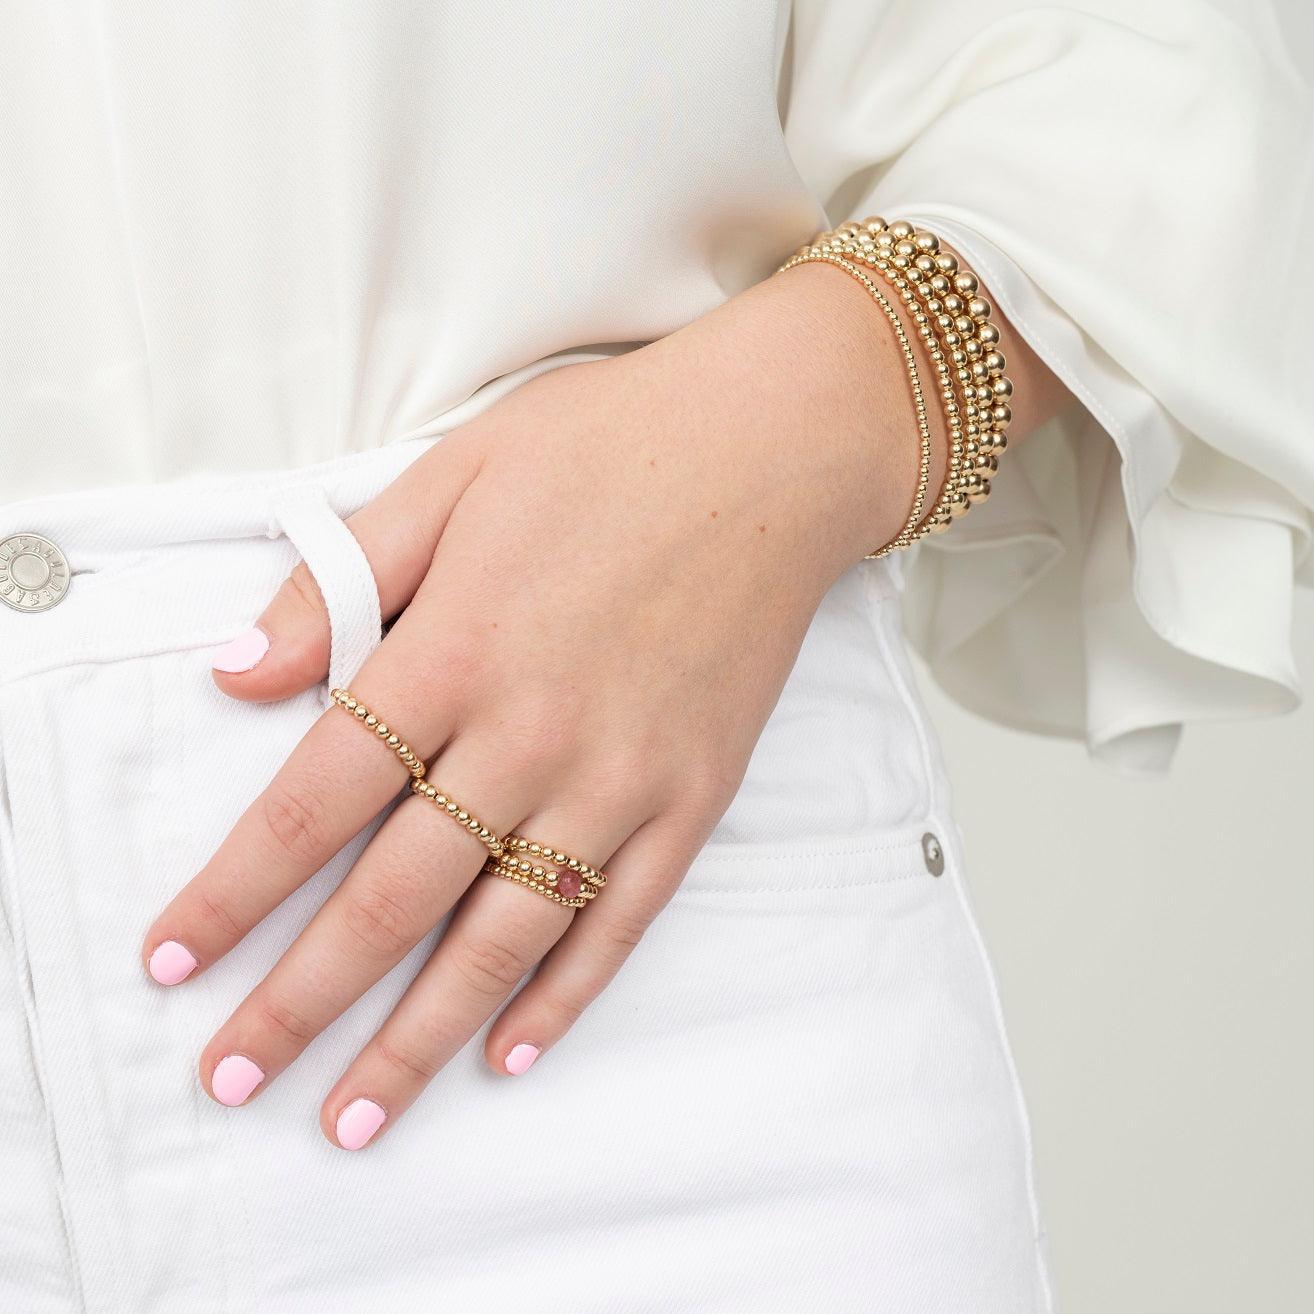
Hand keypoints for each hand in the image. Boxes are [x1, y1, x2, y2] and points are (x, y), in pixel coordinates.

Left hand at [139, 262, 930, 1147]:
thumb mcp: (448, 478)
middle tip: (237, 1075)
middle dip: (302, 998)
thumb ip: (339, 581)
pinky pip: (620, 916)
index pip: (312, 802)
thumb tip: (236, 675)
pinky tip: (509, 1050)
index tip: (176, 958)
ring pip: (502, 934)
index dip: (234, 889)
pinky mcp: (691, 794)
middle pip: (393, 897)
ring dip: (420, 1035)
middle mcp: (528, 734)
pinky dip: (564, 993)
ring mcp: (619, 776)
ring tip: (356, 1115)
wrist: (768, 451)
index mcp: (451, 651)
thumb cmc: (606, 451)